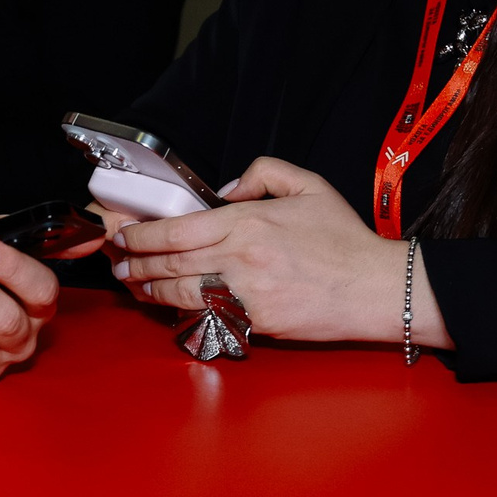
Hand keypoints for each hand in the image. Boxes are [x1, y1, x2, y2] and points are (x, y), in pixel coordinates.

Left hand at [108, 158, 452, 347]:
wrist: (377, 287)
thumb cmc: (346, 239)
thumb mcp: (308, 185)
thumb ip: (263, 173)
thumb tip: (228, 188)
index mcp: (249, 220)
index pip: (179, 228)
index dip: (143, 234)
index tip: (125, 236)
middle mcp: (242, 256)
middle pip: (172, 261)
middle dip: (136, 264)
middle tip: (119, 265)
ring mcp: (248, 293)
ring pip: (182, 292)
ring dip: (151, 290)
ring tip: (135, 287)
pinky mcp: (258, 323)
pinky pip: (210, 317)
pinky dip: (185, 314)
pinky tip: (171, 309)